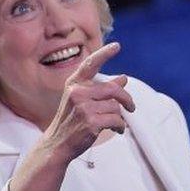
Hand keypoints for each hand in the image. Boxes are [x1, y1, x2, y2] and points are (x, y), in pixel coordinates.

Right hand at [41, 42, 135, 161]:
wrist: (57, 144)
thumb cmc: (72, 121)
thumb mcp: (84, 101)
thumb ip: (102, 89)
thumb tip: (124, 77)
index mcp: (74, 84)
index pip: (91, 64)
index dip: (104, 53)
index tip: (117, 46)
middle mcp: (77, 92)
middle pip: (113, 89)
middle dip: (126, 99)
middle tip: (132, 108)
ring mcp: (83, 107)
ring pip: (115, 107)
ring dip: (120, 117)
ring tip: (116, 124)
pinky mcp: (90, 122)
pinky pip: (116, 120)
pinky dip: (120, 126)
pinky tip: (116, 130)